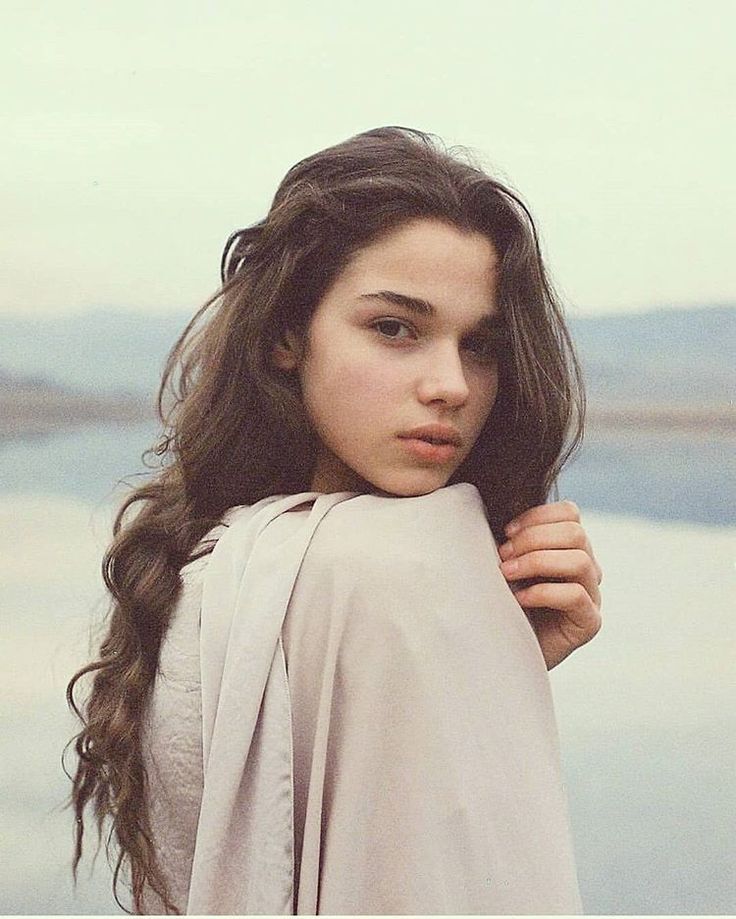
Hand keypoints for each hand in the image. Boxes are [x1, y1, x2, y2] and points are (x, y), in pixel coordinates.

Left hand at [498, 500, 601, 669]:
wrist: (499, 653)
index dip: (537, 516)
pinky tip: (519, 599)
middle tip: (503, 557)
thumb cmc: (497, 602)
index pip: (570, 513)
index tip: (506, 532)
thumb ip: (510, 538)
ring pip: (579, 561)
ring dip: (536, 562)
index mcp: (568, 547)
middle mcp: (586, 569)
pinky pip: (575, 596)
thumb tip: (497, 505)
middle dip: (533, 540)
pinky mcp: (589, 623)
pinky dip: (542, 592)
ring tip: (507, 575)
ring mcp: (592, 596)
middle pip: (575, 533)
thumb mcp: (503, 563)